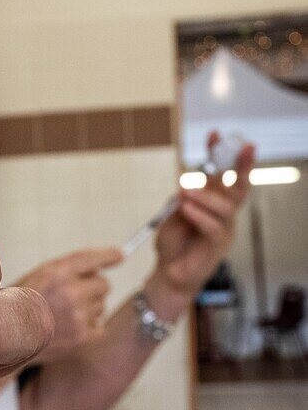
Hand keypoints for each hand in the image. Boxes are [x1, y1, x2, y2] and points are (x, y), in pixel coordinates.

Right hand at [18, 248, 121, 361]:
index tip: (119, 255)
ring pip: (102, 306)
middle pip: (104, 285)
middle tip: (72, 297)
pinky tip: (68, 329)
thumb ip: (70, 268)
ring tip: (64, 315)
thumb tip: (104, 266)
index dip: (109, 256)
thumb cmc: (23, 303)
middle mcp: (71, 291)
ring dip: (89, 309)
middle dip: (93, 289)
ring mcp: (78, 315)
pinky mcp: (82, 336)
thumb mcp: (41, 275)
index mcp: (58, 272)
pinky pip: (100, 327)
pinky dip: (89, 329)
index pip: (92, 259)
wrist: (7, 336)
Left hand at [150, 134, 254, 313]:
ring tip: (185, 191)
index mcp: (212, 204)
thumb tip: (188, 186)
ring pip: (225, 207)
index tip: (214, 133)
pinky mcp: (217, 247)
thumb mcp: (173, 216)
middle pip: (238, 187)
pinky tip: (187, 208)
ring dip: (205, 195)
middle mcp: (223, 215)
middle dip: (241, 165)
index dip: (218, 154)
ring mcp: (224, 230)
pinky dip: (200, 215)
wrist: (168, 276)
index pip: (220, 175)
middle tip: (240, 146)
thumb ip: (182, 200)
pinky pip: (214, 227)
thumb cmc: (172, 246)